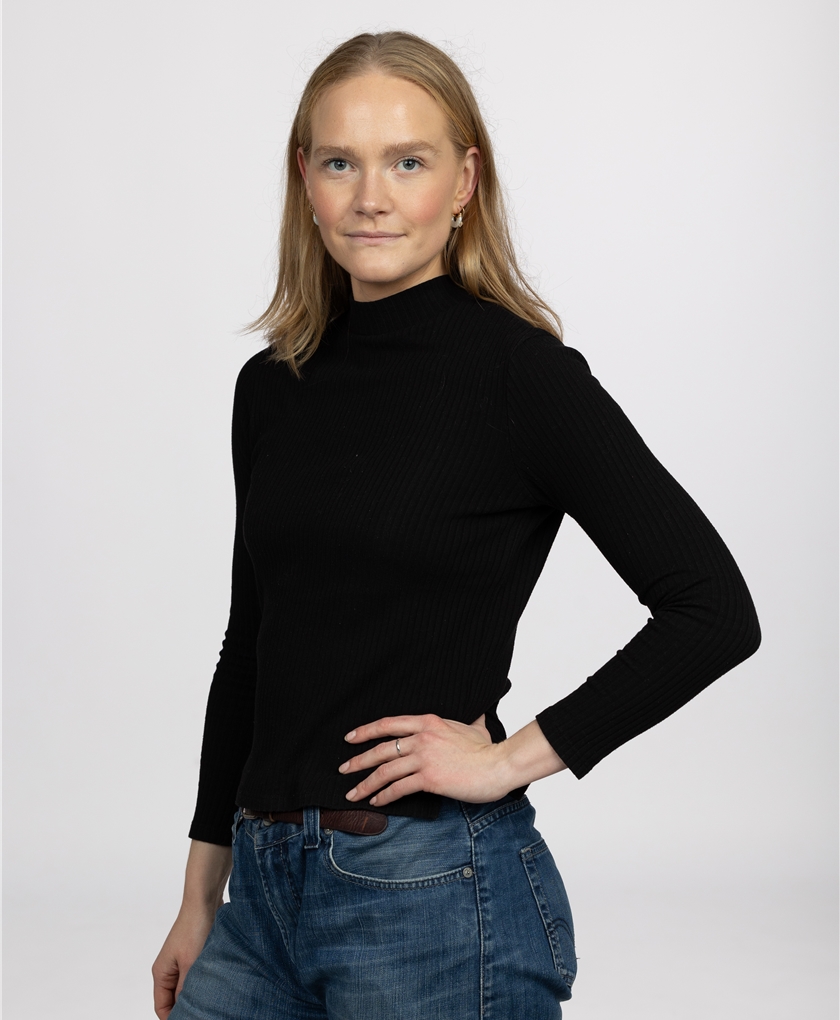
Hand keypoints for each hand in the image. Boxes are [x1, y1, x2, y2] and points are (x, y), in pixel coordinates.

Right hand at [152, 904, 216, 1018]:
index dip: (173, 1018)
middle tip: (205, 1012)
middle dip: (186, 1008)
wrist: (206, 899)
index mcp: (161, 973)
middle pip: (173, 1000)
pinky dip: (203, 982)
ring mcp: (181, 962)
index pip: (162, 1008)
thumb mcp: (191, 965)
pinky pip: (195, 976)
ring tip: (211, 1002)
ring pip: (186, 988)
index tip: (192, 1019)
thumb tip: (186, 1011)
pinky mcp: (194, 954)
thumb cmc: (195, 928)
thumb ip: (185, 991)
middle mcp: (168, 969)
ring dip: (197, 994)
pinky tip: (216, 985)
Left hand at [339, 713, 512, 806]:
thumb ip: (467, 722)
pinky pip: (398, 788)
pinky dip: (384, 795)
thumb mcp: (474, 728)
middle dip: (358, 760)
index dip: (366, 731)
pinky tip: (376, 801)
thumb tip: (475, 717)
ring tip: (353, 792)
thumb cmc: (488, 749)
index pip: (389, 724)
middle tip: (343, 768)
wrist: (498, 765)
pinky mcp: (429, 779)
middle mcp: (422, 737)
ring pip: (385, 770)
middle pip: (381, 748)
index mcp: (429, 722)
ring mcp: (424, 758)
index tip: (350, 738)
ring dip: (366, 783)